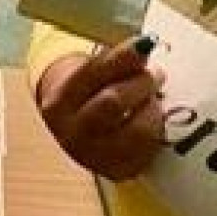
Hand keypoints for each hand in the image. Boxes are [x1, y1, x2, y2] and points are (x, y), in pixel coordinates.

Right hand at [37, 36, 165, 180]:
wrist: (74, 134)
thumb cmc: (87, 96)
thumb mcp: (88, 75)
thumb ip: (112, 61)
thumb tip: (144, 46)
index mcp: (59, 102)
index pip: (93, 73)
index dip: (123, 57)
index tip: (145, 43)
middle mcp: (72, 132)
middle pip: (113, 101)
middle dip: (141, 82)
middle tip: (156, 73)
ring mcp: (94, 157)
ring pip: (137, 130)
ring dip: (152, 108)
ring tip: (153, 98)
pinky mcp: (116, 172)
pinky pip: (147, 151)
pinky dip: (156, 130)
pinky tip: (151, 119)